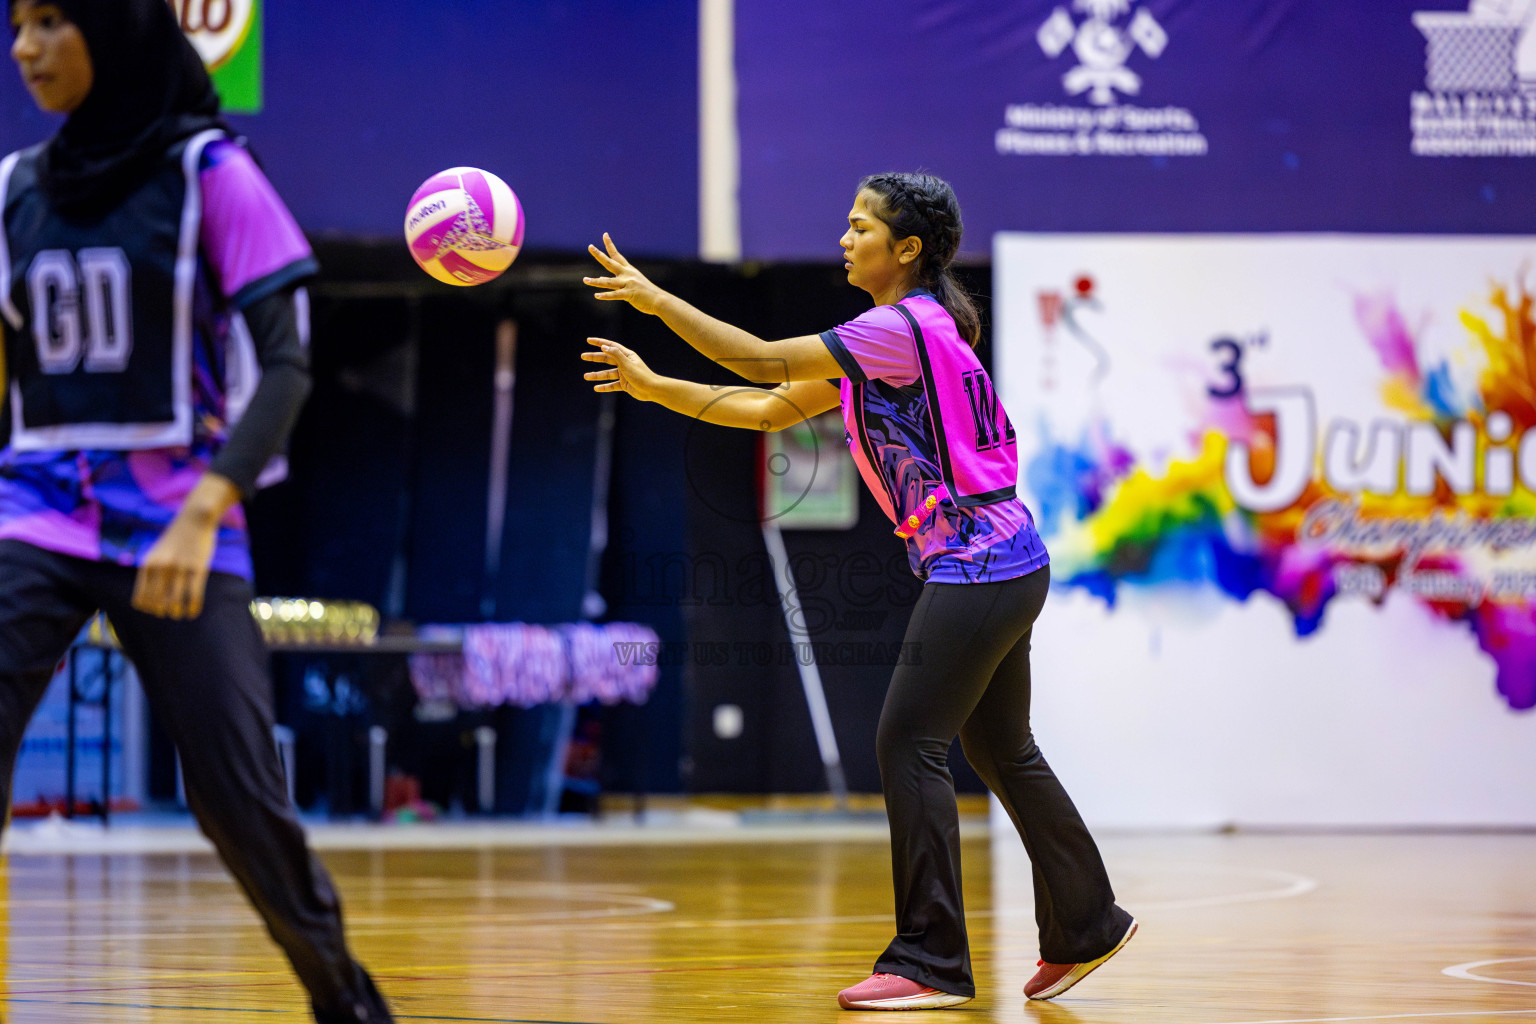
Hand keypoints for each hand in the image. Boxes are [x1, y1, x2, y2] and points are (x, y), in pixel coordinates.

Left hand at [131, 474, 239, 619]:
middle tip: (169, 614)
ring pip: (175, 600)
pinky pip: (194, 594)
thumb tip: (155, 598)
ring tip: (180, 615)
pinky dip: (193, 607)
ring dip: (177, 612)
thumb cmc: (176, 538)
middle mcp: (161, 568)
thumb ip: (152, 572)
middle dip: (162, 611)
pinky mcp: (198, 568)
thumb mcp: (158, 553)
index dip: (148, 607)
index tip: (155, 610)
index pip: (142, 596)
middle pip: (158, 600)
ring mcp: (180, 568)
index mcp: (148, 565)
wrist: (194, 519)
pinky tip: (193, 612)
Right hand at [582, 337, 656, 399]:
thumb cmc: (641, 375)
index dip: (599, 342)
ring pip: (607, 373)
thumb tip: (604, 346)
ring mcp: (624, 374)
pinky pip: (612, 385)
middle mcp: (624, 363)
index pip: (611, 346)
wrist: (652, 390)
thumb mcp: (627, 364)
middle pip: (607, 359)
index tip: (589, 340)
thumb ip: (615, 355)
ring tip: (586, 376)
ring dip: (597, 375)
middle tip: (583, 356)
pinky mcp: (624, 384)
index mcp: (627, 355)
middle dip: (595, 357)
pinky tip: (596, 388)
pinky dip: (605, 387)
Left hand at [583, 233, 663, 314]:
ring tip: (585, 280)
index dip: (610, 245)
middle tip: (590, 246)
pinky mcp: (629, 295)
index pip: (617, 255)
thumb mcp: (635, 283)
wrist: (660, 300)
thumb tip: (604, 280)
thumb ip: (620, 281)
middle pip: (610, 263)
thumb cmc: (647, 293)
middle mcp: (627, 275)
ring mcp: (628, 284)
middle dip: (599, 255)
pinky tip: (596, 295)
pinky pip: (615, 295)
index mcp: (629, 270)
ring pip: (608, 282)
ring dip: (595, 281)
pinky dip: (606, 295)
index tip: (605, 235)